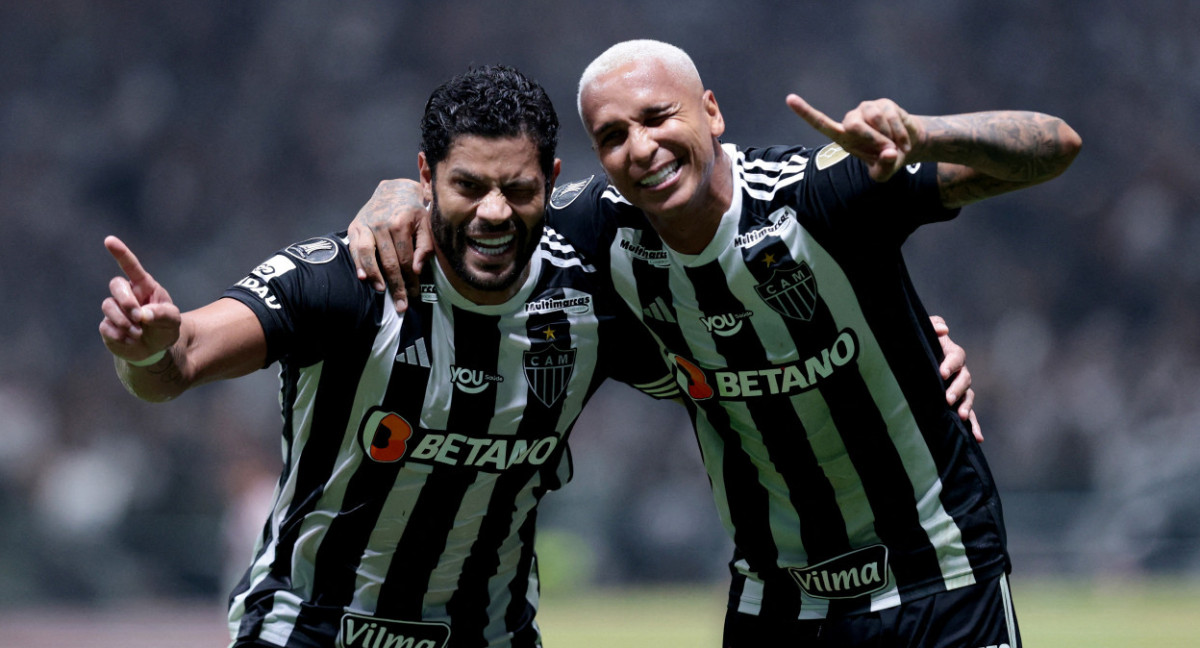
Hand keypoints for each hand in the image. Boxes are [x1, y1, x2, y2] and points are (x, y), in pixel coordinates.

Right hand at [99, 235, 181, 364]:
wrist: (156, 350)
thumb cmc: (165, 327)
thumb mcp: (173, 320)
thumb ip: (163, 314)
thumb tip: (143, 315)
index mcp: (144, 286)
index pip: (131, 266)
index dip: (121, 253)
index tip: (109, 240)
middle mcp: (127, 294)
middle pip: (116, 284)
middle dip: (126, 300)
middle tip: (138, 317)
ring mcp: (115, 309)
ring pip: (108, 305)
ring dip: (124, 321)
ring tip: (139, 333)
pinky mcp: (107, 325)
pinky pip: (106, 326)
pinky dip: (120, 335)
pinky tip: (132, 340)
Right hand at [347, 179, 432, 312]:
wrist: (394, 190)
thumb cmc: (414, 211)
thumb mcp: (426, 224)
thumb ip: (425, 246)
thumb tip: (416, 269)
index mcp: (401, 223)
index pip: (405, 259)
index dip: (410, 279)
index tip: (414, 295)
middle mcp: (381, 224)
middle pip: (388, 261)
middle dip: (395, 285)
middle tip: (401, 304)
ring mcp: (366, 224)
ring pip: (368, 254)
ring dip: (374, 275)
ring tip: (381, 291)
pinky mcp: (355, 226)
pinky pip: (354, 248)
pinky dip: (357, 263)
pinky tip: (362, 277)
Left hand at [786, 94, 921, 181]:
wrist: (907, 146)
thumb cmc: (887, 160)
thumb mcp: (883, 172)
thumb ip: (883, 168)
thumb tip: (889, 154)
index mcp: (843, 137)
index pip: (821, 123)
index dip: (805, 112)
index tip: (790, 99)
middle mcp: (851, 120)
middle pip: (853, 125)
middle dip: (873, 140)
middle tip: (888, 152)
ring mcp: (867, 110)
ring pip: (875, 119)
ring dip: (889, 137)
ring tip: (896, 147)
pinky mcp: (883, 103)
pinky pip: (891, 117)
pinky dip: (900, 133)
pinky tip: (904, 142)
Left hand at [931, 315, 981, 442]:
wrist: (915, 356)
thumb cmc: (919, 342)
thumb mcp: (922, 330)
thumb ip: (932, 325)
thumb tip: (944, 330)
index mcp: (952, 353)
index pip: (956, 357)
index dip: (950, 364)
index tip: (942, 373)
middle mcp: (959, 371)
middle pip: (965, 379)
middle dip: (957, 389)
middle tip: (947, 399)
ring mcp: (960, 388)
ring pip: (969, 397)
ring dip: (967, 407)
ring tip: (962, 416)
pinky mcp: (958, 402)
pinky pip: (969, 414)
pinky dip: (974, 426)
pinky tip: (977, 438)